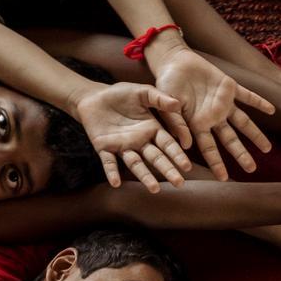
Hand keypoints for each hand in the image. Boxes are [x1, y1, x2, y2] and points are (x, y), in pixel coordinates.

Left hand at [74, 83, 193, 191]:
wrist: (94, 96)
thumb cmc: (120, 94)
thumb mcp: (142, 92)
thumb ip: (159, 98)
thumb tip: (177, 103)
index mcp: (151, 129)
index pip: (167, 145)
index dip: (177, 155)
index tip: (187, 167)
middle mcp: (139, 142)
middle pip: (156, 158)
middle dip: (167, 170)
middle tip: (178, 183)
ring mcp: (122, 147)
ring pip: (135, 164)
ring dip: (144, 176)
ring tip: (154, 189)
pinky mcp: (104, 148)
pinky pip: (109, 162)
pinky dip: (112, 172)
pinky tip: (116, 182)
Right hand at [150, 46, 274, 179]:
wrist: (174, 62)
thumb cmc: (167, 85)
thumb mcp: (168, 106)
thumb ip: (176, 124)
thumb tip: (186, 145)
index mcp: (197, 124)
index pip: (209, 148)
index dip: (216, 163)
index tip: (223, 179)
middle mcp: (213, 116)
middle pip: (230, 140)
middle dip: (241, 154)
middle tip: (252, 169)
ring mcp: (223, 103)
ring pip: (243, 122)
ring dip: (255, 135)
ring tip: (268, 149)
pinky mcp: (229, 86)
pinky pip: (247, 96)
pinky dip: (259, 102)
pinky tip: (272, 110)